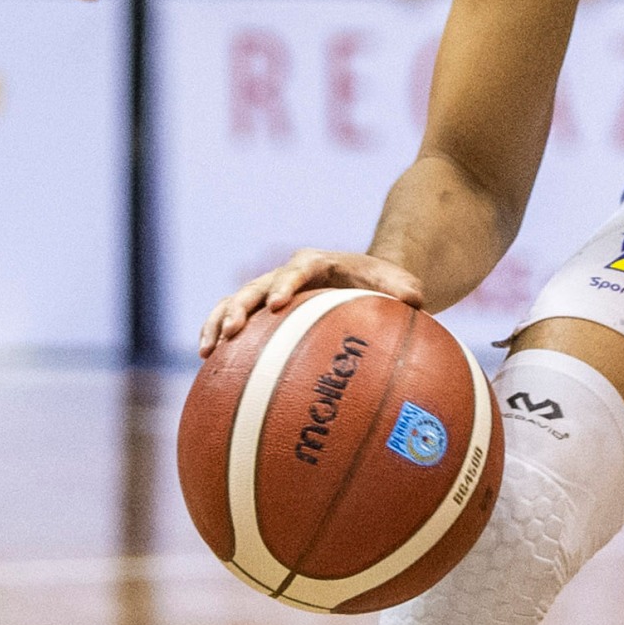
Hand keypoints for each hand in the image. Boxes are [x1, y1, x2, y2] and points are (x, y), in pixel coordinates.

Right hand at [201, 248, 427, 354]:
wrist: (364, 283)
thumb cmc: (381, 285)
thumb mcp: (397, 282)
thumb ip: (403, 288)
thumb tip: (416, 301)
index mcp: (317, 262)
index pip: (298, 269)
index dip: (285, 283)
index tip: (277, 303)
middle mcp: (286, 274)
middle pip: (256, 286)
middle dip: (240, 307)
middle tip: (232, 331)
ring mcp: (269, 292)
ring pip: (235, 302)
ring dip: (218, 322)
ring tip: (207, 350)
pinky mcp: (262, 311)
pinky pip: (235, 321)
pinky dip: (218, 335)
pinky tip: (208, 363)